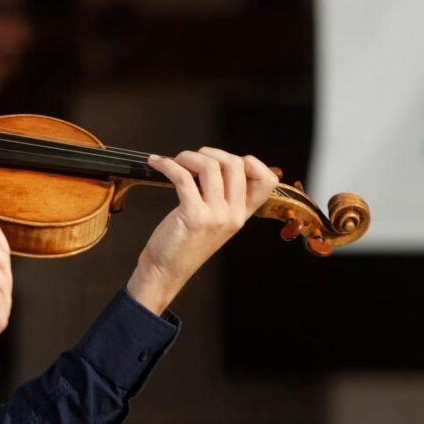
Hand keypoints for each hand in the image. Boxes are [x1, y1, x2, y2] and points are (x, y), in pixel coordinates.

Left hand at [126, 147, 278, 313]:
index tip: (222, 161)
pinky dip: (167, 164)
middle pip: (236, 164)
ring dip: (187, 156)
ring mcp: (215, 215)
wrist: (165, 270)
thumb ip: (223, 198)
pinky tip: (157, 163)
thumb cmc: (184, 242)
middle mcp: (234, 214)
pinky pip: (183, 177)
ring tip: (174, 162)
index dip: (248, 161)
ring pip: (210, 166)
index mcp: (242, 214)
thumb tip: (215, 162)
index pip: (266, 180)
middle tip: (190, 159)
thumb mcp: (215, 221)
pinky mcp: (193, 215)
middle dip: (210, 152)